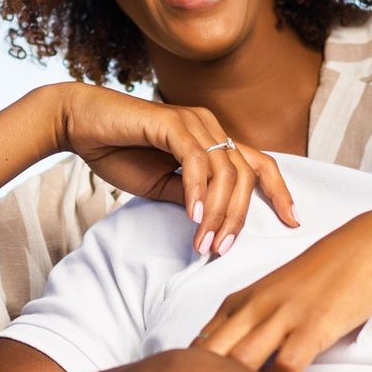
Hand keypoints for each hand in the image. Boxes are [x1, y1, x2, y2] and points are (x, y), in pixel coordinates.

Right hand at [52, 82, 296, 254]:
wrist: (79, 125)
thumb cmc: (118, 151)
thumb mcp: (162, 184)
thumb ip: (191, 196)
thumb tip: (215, 220)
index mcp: (212, 140)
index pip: (259, 165)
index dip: (279, 191)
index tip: (292, 221)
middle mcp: (209, 126)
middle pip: (246, 173)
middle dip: (240, 216)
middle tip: (223, 249)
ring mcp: (193, 121)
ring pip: (225, 170)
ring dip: (219, 211)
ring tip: (206, 242)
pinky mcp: (172, 123)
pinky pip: (197, 160)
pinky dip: (198, 191)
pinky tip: (193, 216)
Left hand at [193, 207, 371, 371]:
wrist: (366, 247)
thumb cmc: (321, 277)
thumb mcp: (273, 298)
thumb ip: (250, 327)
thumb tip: (231, 365)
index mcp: (238, 303)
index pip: (197, 345)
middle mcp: (252, 308)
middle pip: (209, 355)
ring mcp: (280, 316)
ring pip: (239, 361)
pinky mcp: (311, 326)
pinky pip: (286, 367)